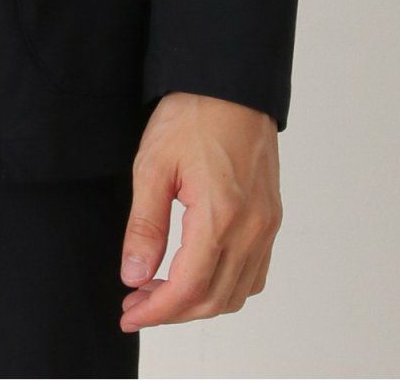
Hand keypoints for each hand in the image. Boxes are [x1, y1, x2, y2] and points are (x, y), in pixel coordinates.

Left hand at [117, 92, 281, 331]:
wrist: (231, 84)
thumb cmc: (192, 115)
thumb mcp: (153, 165)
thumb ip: (145, 225)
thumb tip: (134, 275)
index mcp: (220, 217)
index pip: (188, 289)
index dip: (156, 311)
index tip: (128, 314)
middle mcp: (252, 229)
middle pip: (214, 299)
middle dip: (172, 311)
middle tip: (137, 304)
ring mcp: (266, 225)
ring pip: (237, 292)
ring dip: (199, 303)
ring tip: (161, 292)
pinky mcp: (271, 217)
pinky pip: (254, 272)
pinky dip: (227, 287)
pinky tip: (198, 274)